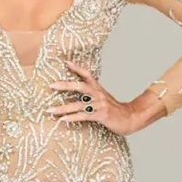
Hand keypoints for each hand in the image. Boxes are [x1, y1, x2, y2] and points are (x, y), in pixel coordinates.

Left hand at [47, 62, 163, 135]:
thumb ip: (92, 94)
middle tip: (51, 85)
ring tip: (50, 110)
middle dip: (65, 85)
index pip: (87, 75)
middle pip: (80, 86)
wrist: (131, 118)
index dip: (77, 68)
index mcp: (98, 89)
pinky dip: (72, 117)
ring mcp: (99, 105)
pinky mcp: (101, 115)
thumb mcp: (103, 98)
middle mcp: (98, 95)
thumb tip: (78, 92)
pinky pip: (83, 116)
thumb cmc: (114, 109)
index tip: (66, 63)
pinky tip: (63, 119)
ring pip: (78, 105)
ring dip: (63, 108)